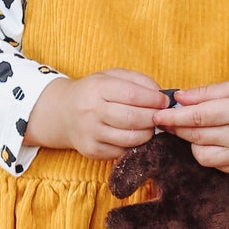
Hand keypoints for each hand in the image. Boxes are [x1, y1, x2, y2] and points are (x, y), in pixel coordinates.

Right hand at [24, 69, 166, 159]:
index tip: (164, 101)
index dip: (154, 99)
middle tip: (161, 116)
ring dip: (148, 133)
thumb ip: (138, 80)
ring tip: (150, 126)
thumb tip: (161, 95)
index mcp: (97, 88)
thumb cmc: (94, 92)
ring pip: (130, 138)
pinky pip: (123, 151)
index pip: (132, 95)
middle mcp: (91, 111)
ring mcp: (91, 133)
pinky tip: (135, 135)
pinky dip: (135, 144)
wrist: (63, 113)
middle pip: (133, 118)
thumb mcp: (111, 76)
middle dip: (154, 118)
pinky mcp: (92, 151)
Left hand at [155, 79, 228, 173]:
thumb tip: (178, 98)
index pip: (196, 118)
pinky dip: (208, 153)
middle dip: (177, 129)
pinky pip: (216, 164)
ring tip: (197, 130)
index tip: (157, 116)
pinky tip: (214, 140)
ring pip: (202, 156)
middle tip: (167, 121)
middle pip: (196, 137)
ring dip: (192, 143)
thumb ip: (205, 93)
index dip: (173, 118)